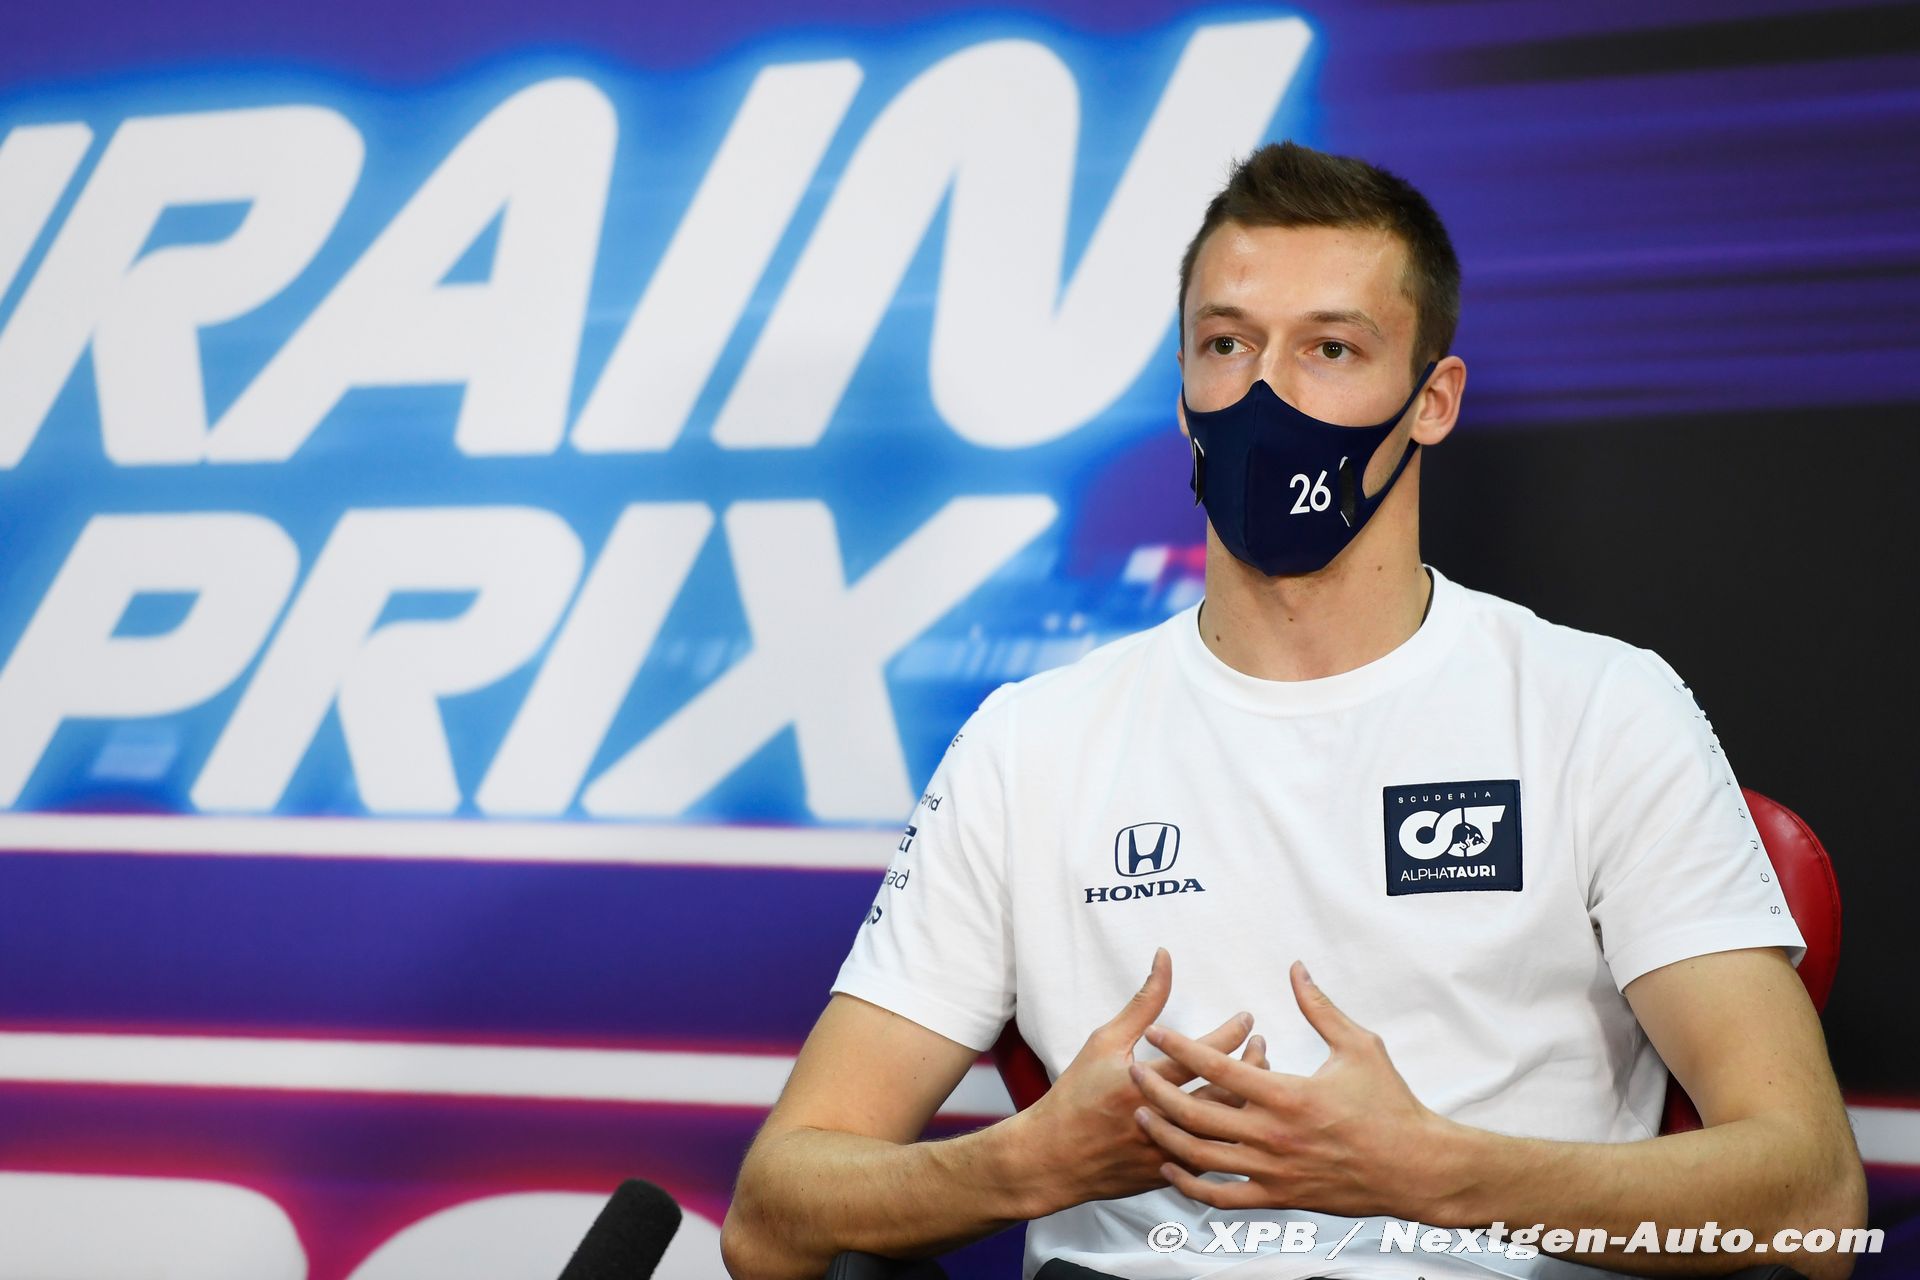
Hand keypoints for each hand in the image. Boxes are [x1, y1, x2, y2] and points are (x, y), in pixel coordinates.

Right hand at [1012, 947, 1258, 1215]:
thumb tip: (1165, 958)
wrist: (1054, 1157)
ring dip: (1248, 1100)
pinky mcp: (1171, 1174)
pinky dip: (1233, 1135)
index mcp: (1143, 1083)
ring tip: (1258, 1076)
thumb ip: (1143, 1003)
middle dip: (1252, 1065)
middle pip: (1225, 1094)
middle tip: (1260, 1045)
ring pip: (1227, 1129)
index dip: (1232, 1033)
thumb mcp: (1104, 1042)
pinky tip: (1242, 1115)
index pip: (1202, 1055)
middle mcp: (1161, 1119)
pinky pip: (1215, 1158)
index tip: (1246, 1019)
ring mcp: (1167, 1151)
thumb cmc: (1077, 1094)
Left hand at [1129, 960, 1451, 1217]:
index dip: (1182, 1048)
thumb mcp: (1359, 1046)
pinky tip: (1171, 1169)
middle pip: (1197, 1113)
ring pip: (1201, 1157)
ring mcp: (1273, 1171)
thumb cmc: (1390, 1104)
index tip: (1156, 1031)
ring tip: (1141, 1113)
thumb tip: (1296, 968)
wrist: (1414, 1168)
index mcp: (1289, 1094)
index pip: (1220, 1068)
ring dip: (1165, 1135)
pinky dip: (1191, 1187)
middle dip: (1158, 1090)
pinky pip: (1222, 1198)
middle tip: (1132, 1071)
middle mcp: (1274, 1135)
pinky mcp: (1278, 1197)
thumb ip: (1319, 1008)